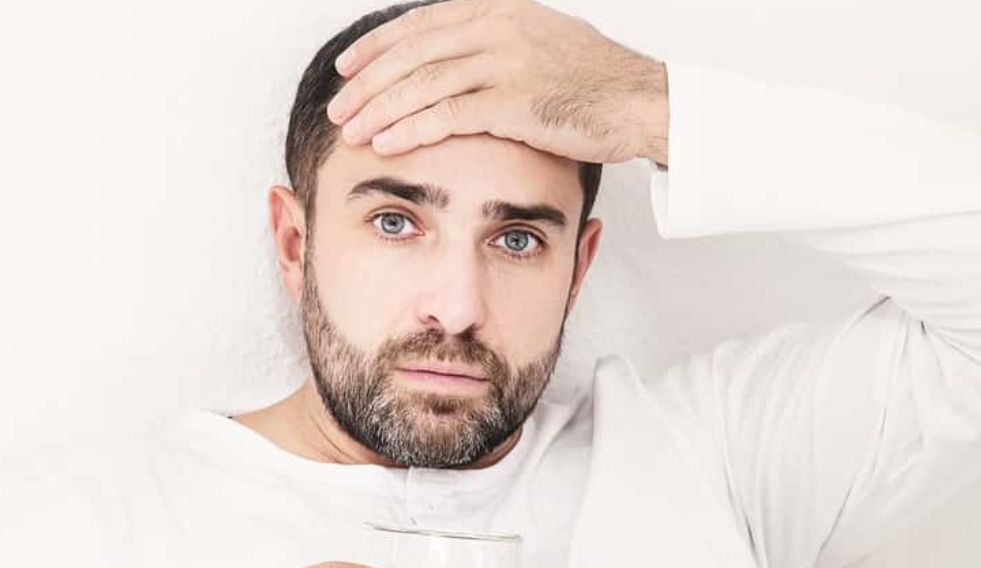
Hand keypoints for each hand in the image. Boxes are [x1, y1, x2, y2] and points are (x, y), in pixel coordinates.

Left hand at [327, 0, 668, 164]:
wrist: (642, 102)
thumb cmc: (598, 82)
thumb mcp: (545, 42)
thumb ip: (501, 42)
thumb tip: (463, 56)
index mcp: (502, 10)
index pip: (424, 22)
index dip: (380, 45)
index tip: (348, 66)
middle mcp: (500, 29)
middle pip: (415, 51)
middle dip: (368, 80)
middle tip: (338, 105)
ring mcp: (508, 63)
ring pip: (424, 82)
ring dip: (380, 107)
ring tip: (350, 130)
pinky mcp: (516, 102)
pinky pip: (448, 114)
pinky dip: (411, 128)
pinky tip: (387, 141)